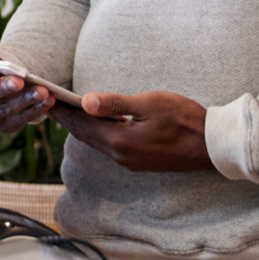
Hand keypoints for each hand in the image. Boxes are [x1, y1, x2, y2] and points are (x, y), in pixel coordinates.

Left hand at [51, 91, 212, 171]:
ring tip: (65, 111)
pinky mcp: (139, 161)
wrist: (214, 146)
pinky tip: (95, 123)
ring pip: (96, 141)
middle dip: (66, 118)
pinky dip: (96, 133)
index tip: (44, 99)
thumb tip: (85, 101)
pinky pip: (109, 146)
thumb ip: (115, 104)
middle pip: (85, 134)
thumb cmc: (186, 120)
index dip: (62, 110)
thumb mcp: (150, 104)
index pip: (81, 124)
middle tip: (47, 103)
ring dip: (81, 126)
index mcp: (120, 141)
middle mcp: (121, 155)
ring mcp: (130, 161)